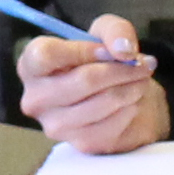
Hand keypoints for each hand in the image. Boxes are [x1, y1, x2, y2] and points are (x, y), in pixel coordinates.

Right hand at [14, 16, 166, 153]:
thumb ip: (114, 30)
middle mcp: (36, 99)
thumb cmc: (102, 62)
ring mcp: (56, 125)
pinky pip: (115, 122)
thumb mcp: (107, 33)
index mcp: (31, 66)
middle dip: (122, 69)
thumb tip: (123, 50)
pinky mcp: (81, 143)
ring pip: (104, 101)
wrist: (117, 98)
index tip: (108, 50)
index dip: (82, 50)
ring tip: (140, 80)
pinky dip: (131, 107)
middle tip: (142, 64)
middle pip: (84, 80)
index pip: (46, 55)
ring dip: (132, 87)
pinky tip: (132, 100)